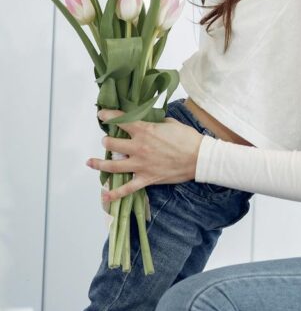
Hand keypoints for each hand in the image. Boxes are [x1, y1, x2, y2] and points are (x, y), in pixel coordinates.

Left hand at [87, 109, 204, 202]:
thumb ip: (155, 122)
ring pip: (112, 166)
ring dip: (99, 164)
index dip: (107, 115)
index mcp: (144, 130)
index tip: (101, 114)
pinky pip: (127, 188)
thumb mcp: (171, 123)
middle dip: (107, 141)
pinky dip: (115, 194)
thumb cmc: (188, 138)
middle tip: (109, 140)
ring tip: (91, 162)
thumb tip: (148, 122)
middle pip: (111, 143)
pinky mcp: (146, 178)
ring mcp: (140, 165)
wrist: (200, 158)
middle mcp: (138, 147)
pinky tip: (105, 196)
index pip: (120, 120)